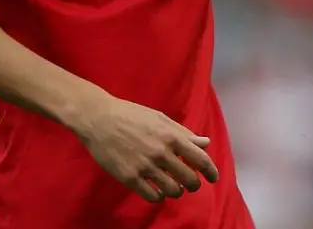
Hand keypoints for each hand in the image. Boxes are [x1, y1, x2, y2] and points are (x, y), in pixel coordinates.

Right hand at [76, 94, 219, 202]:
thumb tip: (205, 143)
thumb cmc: (131, 115)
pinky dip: (159, 196)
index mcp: (171, 136)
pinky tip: (157, 191)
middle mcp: (161, 153)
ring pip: (172, 191)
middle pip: (189, 179)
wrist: (99, 119)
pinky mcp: (129, 177)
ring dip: (176, 191)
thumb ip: (183, 133)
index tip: (213, 178)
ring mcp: (145, 166)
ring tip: (173, 187)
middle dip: (193, 184)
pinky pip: (152, 196)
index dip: (210, 171)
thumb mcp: (160, 118)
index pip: (200, 159)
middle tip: (190, 184)